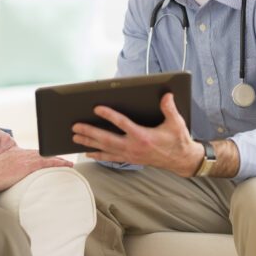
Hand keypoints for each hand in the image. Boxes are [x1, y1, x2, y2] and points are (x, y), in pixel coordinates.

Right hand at [0, 148, 72, 192]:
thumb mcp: (0, 170)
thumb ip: (8, 171)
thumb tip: (11, 178)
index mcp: (14, 153)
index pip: (33, 154)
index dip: (43, 156)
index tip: (50, 158)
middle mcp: (21, 153)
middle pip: (42, 154)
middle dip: (54, 156)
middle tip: (65, 160)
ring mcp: (25, 158)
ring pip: (47, 157)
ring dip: (59, 160)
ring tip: (69, 163)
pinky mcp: (28, 165)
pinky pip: (48, 162)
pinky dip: (59, 162)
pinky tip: (67, 165)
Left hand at [72, 93, 202, 176]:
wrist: (180, 160)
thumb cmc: (178, 140)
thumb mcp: (176, 123)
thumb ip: (169, 109)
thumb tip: (166, 95)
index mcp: (143, 136)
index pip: (122, 124)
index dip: (109, 115)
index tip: (97, 108)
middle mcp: (133, 147)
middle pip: (107, 138)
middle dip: (90, 132)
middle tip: (75, 126)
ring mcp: (130, 154)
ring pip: (105, 148)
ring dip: (89, 143)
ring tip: (75, 138)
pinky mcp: (129, 158)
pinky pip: (110, 157)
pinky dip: (98, 154)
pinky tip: (87, 152)